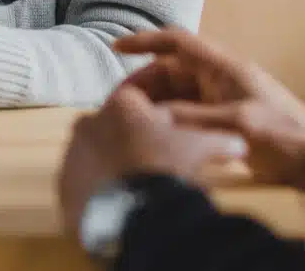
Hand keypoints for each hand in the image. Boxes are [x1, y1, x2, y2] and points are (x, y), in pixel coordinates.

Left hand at [57, 85, 248, 236]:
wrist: (131, 210)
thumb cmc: (166, 168)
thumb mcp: (200, 148)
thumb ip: (219, 140)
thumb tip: (239, 144)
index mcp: (121, 105)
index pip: (137, 94)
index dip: (155, 106)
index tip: (167, 117)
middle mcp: (90, 122)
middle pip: (114, 122)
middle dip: (131, 133)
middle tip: (153, 152)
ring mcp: (73, 153)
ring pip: (95, 150)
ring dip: (113, 159)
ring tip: (137, 178)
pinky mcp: (65, 183)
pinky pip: (82, 179)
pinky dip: (99, 183)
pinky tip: (118, 195)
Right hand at [117, 29, 304, 206]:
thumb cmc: (285, 137)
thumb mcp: (235, 125)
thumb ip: (191, 118)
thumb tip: (151, 115)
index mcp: (223, 67)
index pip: (177, 42)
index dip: (145, 41)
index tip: (116, 48)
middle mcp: (220, 78)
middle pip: (172, 71)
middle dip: (144, 85)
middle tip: (121, 108)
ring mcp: (223, 99)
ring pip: (177, 94)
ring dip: (156, 106)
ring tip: (134, 126)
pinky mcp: (227, 120)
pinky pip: (189, 114)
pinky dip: (171, 121)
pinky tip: (159, 139)